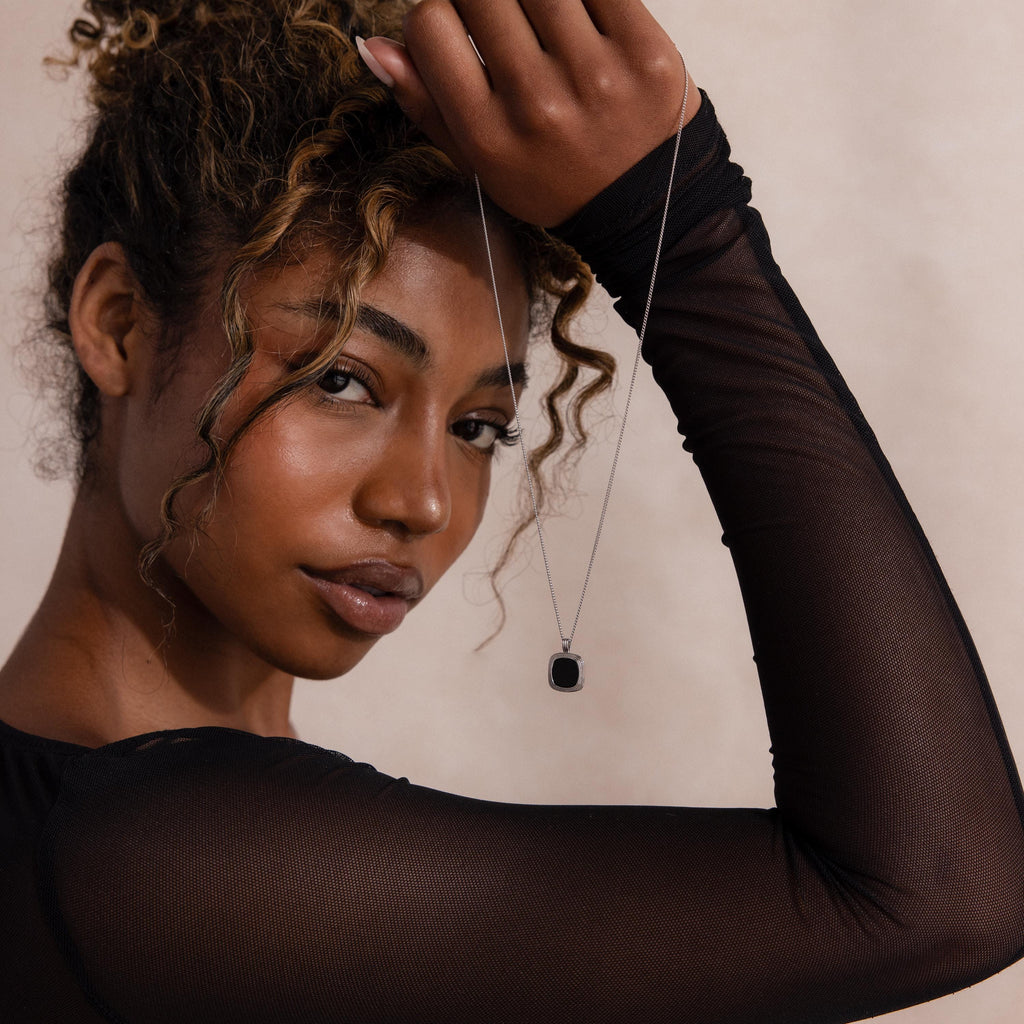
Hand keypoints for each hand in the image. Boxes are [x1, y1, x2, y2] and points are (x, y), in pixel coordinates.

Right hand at [359, 0, 699, 227]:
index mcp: (490, 137)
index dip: (436, 15)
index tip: (456, 28)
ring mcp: (595, 76)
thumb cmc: (554, 181)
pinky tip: (575, 16)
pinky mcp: (645, 50)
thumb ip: (426, 105)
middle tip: (499, 19)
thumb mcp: (483, 165)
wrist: (647, 207)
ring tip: (537, 20)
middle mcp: (538, 105)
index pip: (430, 24)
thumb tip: (374, 44)